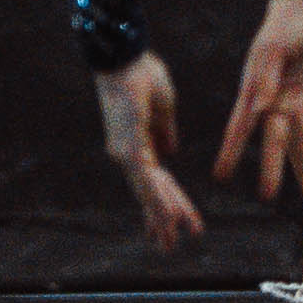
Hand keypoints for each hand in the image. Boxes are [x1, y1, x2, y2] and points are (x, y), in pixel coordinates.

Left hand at [96, 49, 203, 250]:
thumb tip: (170, 153)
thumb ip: (165, 132)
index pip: (155, 180)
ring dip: (163, 218)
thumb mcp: (162, 106)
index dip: (166, 201)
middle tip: (171, 247)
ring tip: (171, 244)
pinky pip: (148, 180)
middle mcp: (127, 156)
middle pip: (151, 193)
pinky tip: (170, 216)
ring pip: (149, 193)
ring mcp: (126, 154)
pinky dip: (160, 200)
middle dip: (164, 220)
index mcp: (135, 145)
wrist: (125, 56)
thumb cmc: (141, 74)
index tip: (178, 220)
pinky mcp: (130, 149)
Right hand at [216, 0, 302, 203]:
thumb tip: (261, 107)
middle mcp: (282, 99)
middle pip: (275, 138)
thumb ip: (267, 76)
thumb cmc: (285, 24)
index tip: (220, 176)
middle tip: (267, 195)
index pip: (241, 125)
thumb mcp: (271, 48)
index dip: (230, 151)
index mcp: (259, 90)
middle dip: (272, 166)